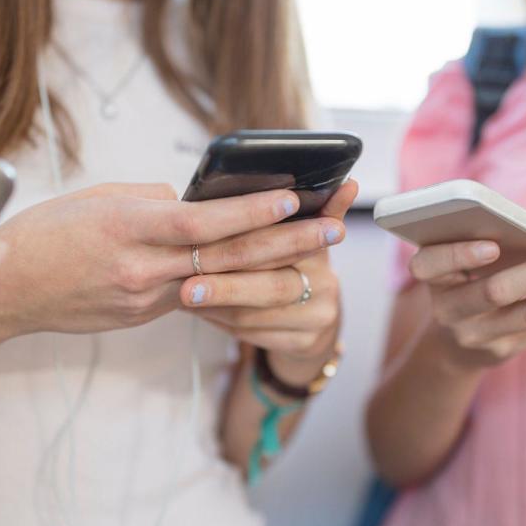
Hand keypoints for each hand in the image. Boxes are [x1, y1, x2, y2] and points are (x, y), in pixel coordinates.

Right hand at [0, 183, 348, 345]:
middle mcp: (140, 270)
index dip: (251, 211)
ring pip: (218, 283)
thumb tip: (194, 203)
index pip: (202, 223)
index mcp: (126, 228)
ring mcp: (142, 301)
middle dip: (286, 242)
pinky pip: (192, 296)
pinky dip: (229, 284)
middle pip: (225, 257)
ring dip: (271, 268)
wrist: (1, 293)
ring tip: (316, 256)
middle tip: (334, 228)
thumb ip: (152, 200)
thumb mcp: (97, 198)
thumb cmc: (44, 233)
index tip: (293, 197)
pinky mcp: (141, 318)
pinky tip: (264, 272)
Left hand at [181, 181, 357, 376]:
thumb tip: (346, 182)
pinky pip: (249, 333)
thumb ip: (314, 207)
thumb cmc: (293, 267)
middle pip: (272, 284)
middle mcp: (326, 283)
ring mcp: (317, 317)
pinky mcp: (303, 343)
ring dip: (214, 305)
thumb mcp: (302, 232)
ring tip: (180, 295)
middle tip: (186, 286)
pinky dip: (218, 321)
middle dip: (226, 286)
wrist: (312, 323)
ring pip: (255, 315)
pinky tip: (196, 310)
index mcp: (323, 247)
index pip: (292, 241)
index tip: (218, 234)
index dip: (256, 238)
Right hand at [410, 241, 525, 366]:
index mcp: (432, 277)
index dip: (458, 255)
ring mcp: (474, 335)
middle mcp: (447, 310)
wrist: (454, 344)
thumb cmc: (465, 281)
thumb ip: (486, 245)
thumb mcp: (460, 264)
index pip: (430, 264)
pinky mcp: (501, 351)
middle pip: (495, 291)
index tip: (492, 246)